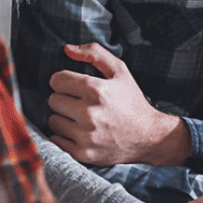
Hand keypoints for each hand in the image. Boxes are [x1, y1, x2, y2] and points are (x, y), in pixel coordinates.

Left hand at [48, 42, 189, 165]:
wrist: (149, 137)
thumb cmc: (132, 101)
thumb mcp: (120, 70)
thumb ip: (94, 53)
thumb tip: (66, 49)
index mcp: (96, 89)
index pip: (56, 80)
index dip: (64, 81)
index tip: (73, 86)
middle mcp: (89, 112)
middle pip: (52, 100)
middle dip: (64, 99)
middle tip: (79, 102)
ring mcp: (85, 135)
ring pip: (53, 120)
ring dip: (63, 118)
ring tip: (80, 118)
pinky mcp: (82, 153)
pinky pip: (56, 139)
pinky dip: (64, 135)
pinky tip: (79, 132)